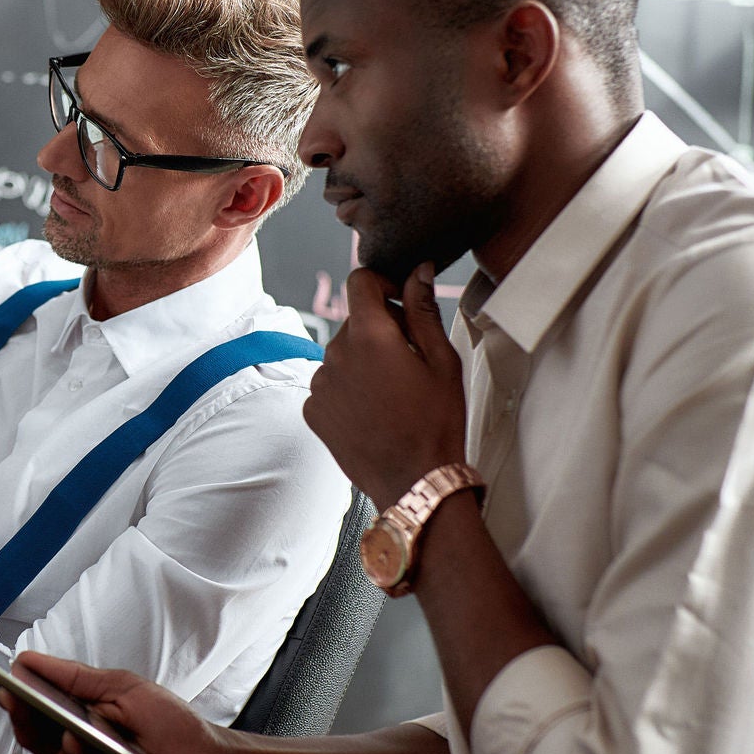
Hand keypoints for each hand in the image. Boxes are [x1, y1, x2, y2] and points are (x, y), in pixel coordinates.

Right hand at [0, 651, 233, 753]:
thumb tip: (28, 660)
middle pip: (31, 740)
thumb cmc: (171, 726)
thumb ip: (74, 678)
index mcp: (73, 723)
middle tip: (19, 696)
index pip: (29, 709)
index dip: (3, 693)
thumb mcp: (122, 688)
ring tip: (89, 738)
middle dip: (23, 717)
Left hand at [302, 263, 466, 506]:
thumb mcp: (442, 360)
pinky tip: (373, 411)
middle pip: (355, 321)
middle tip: (411, 360)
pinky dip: (348, 388)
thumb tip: (418, 271)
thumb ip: (424, 309)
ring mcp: (319, 383)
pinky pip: (329, 384)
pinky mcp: (312, 410)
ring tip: (393, 393)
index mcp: (369, 335)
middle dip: (381, 329)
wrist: (414, 482)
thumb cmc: (436, 423)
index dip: (383, 284)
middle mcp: (334, 354)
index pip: (361, 281)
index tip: (401, 302)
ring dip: (363, 361)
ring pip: (342, 354)